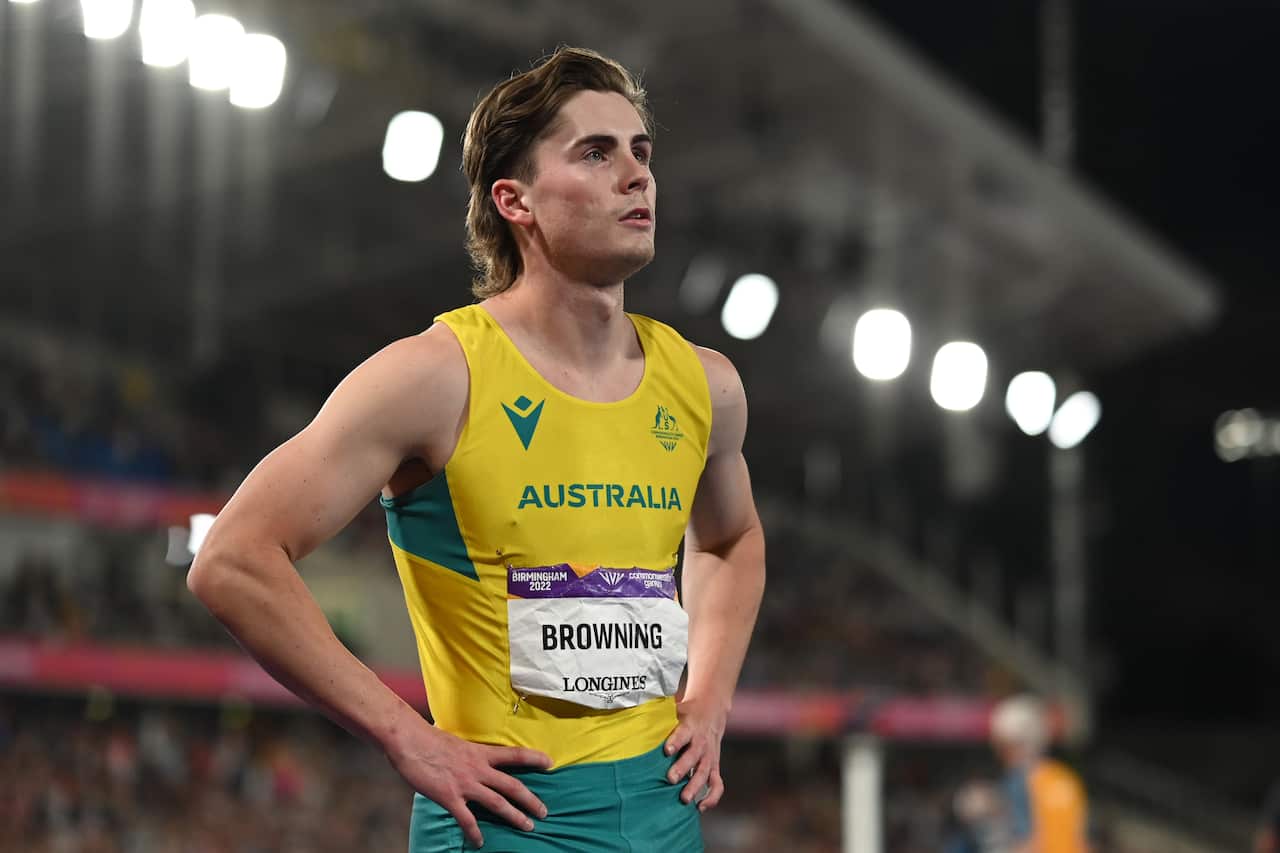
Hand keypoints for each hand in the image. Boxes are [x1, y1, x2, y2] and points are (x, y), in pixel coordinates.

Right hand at [384, 719, 551, 848]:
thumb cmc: (428, 737)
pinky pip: (467, 819)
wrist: (409, 739)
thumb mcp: (456, 741)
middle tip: (544, 812)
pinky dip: (475, 832)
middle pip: (512, 785)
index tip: (550, 762)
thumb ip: (466, 753)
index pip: (514, 754)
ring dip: (514, 816)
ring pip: (497, 803)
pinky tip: (480, 842)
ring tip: (527, 826)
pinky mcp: (449, 796)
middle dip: (530, 800)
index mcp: (480, 752)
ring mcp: (465, 783)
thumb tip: (468, 757)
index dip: (534, 758)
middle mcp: (478, 768)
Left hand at [663, 696, 728, 811]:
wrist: (712, 710)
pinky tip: (699, 807)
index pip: (683, 734)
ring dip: (695, 786)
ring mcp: (709, 756)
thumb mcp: (674, 710)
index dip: (676, 742)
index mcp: (690, 727)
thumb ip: (658, 717)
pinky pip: (716, 784)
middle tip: (671, 779)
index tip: (667, 750)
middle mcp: (701, 742)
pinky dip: (711, 797)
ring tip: (684, 799)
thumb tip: (632, 719)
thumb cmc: (686, 713)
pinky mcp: (714, 766)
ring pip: (705, 772)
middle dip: (683, 768)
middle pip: (693, 756)